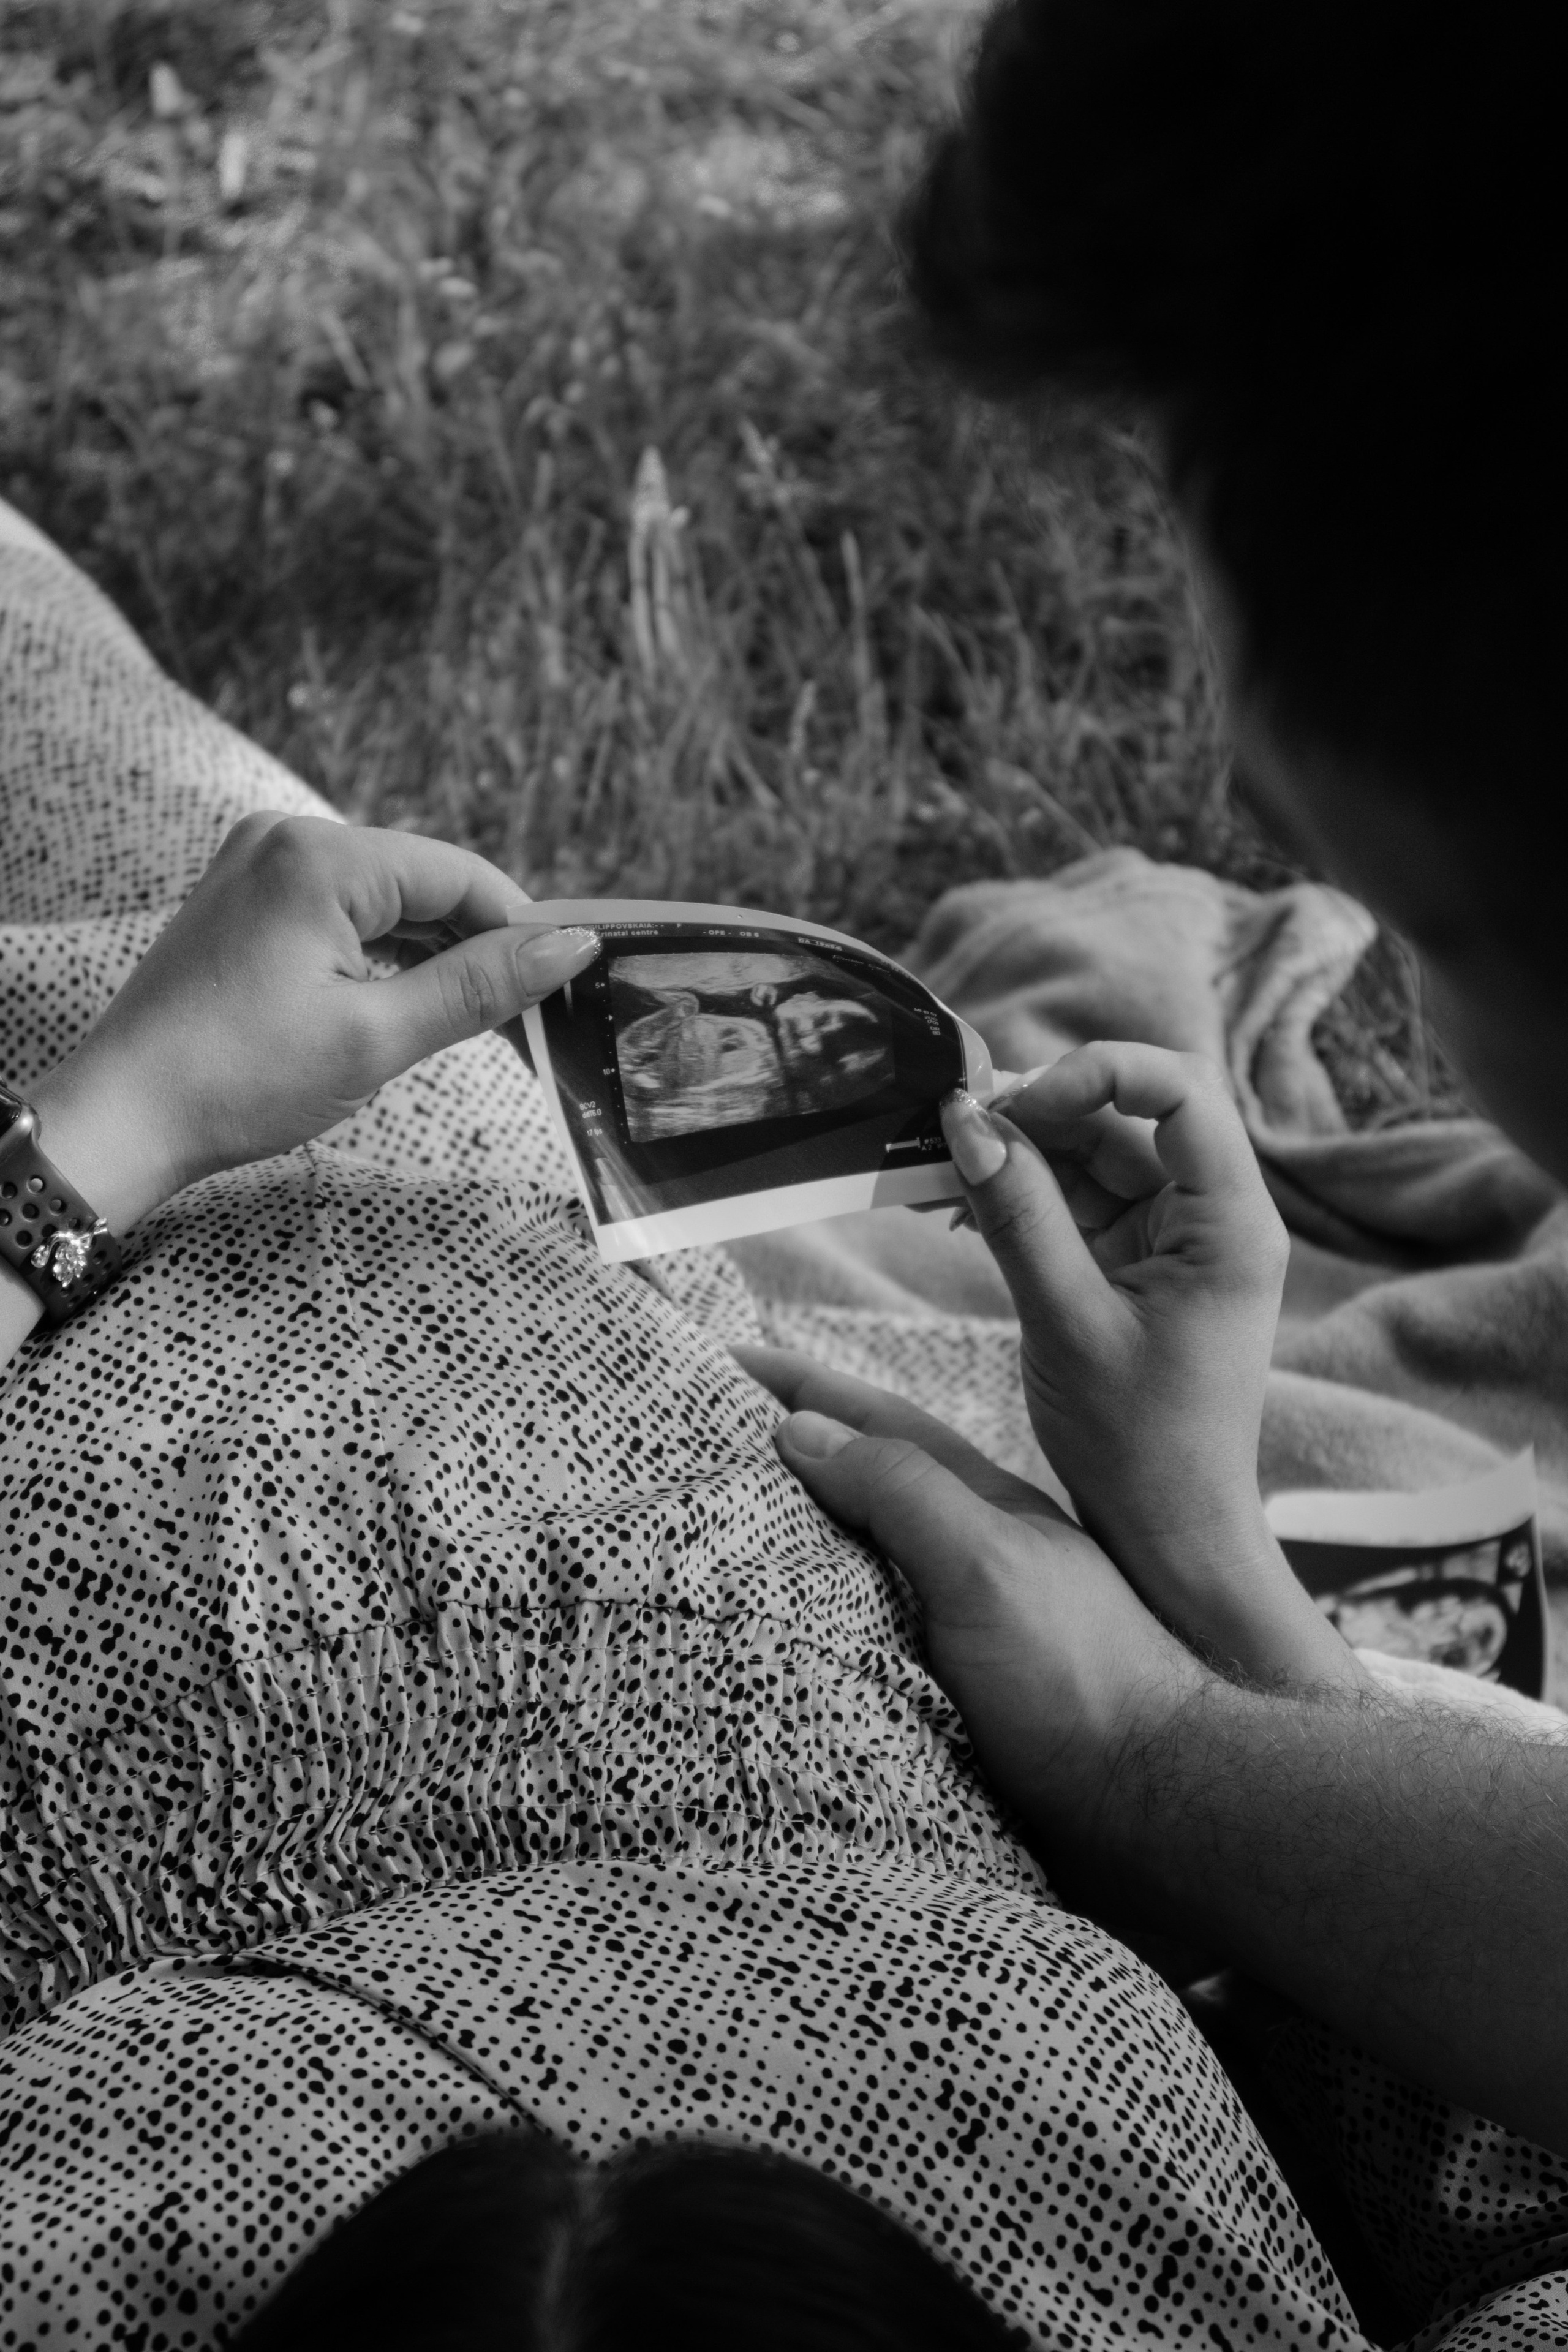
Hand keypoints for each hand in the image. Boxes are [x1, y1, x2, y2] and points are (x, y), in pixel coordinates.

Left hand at [30, 813, 597, 1229]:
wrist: (122, 1117)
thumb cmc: (237, 1080)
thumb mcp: (376, 1037)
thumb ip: (479, 985)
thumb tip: (571, 948)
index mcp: (318, 858)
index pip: (458, 875)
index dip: (524, 927)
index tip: (575, 979)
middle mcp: (286, 842)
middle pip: (425, 884)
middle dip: (483, 948)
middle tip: (539, 1015)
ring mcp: (259, 869)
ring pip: (387, 904)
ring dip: (438, 959)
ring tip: (489, 1023)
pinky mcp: (247, 904)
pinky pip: (344, 917)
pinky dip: (387, 960)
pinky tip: (418, 1008)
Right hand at [735, 1343, 1204, 1859]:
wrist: (1158, 1808)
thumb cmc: (1084, 1678)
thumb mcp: (988, 1564)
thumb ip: (901, 1491)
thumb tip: (800, 1431)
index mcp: (979, 1506)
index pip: (872, 1423)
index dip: (800, 1387)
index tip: (725, 1358)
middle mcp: (968, 1556)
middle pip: (860, 1483)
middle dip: (783, 1451)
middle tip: (699, 1431)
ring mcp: (961, 1626)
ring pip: (857, 1560)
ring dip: (792, 1535)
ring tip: (717, 1525)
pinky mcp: (950, 1700)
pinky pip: (861, 1638)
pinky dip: (812, 1620)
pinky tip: (777, 1637)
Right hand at [941, 1046, 1357, 1684]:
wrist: (1166, 1530)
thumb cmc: (1138, 1443)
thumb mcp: (1066, 1321)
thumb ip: (1017, 1215)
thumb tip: (965, 1120)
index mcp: (1230, 1222)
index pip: (1180, 1089)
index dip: (1098, 1073)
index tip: (1018, 1106)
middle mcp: (1210, 1214)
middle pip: (1128, 1111)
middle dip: (1040, 1108)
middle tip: (958, 1130)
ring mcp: (1171, 1236)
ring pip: (1091, 1150)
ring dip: (1016, 1151)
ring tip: (940, 1171)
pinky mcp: (1133, 1260)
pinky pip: (1074, 1198)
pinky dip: (1018, 1193)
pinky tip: (958, 1204)